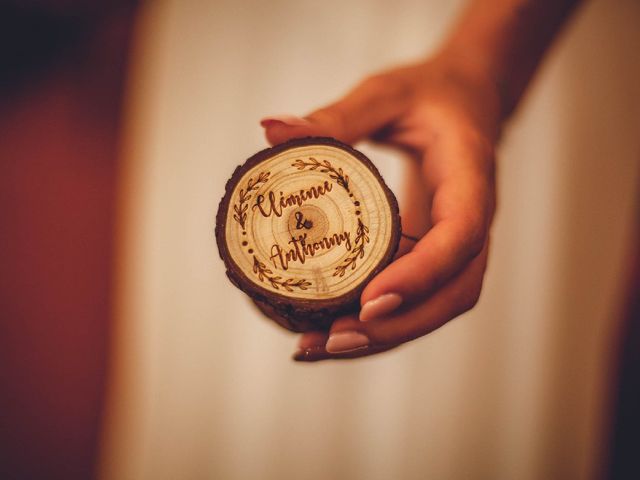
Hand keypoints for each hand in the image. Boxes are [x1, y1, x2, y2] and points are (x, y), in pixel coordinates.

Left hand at [261, 53, 500, 360]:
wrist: (466, 103)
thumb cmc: (429, 95)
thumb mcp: (386, 94)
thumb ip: (336, 116)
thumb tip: (271, 131)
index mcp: (470, 176)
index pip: (460, 236)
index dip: (420, 274)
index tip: (370, 300)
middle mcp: (471, 220)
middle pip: (452, 293)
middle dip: (397, 326)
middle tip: (333, 339)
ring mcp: (456, 244)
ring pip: (436, 307)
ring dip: (384, 337)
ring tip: (319, 348)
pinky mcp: (433, 254)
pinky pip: (417, 300)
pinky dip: (378, 326)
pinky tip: (327, 335)